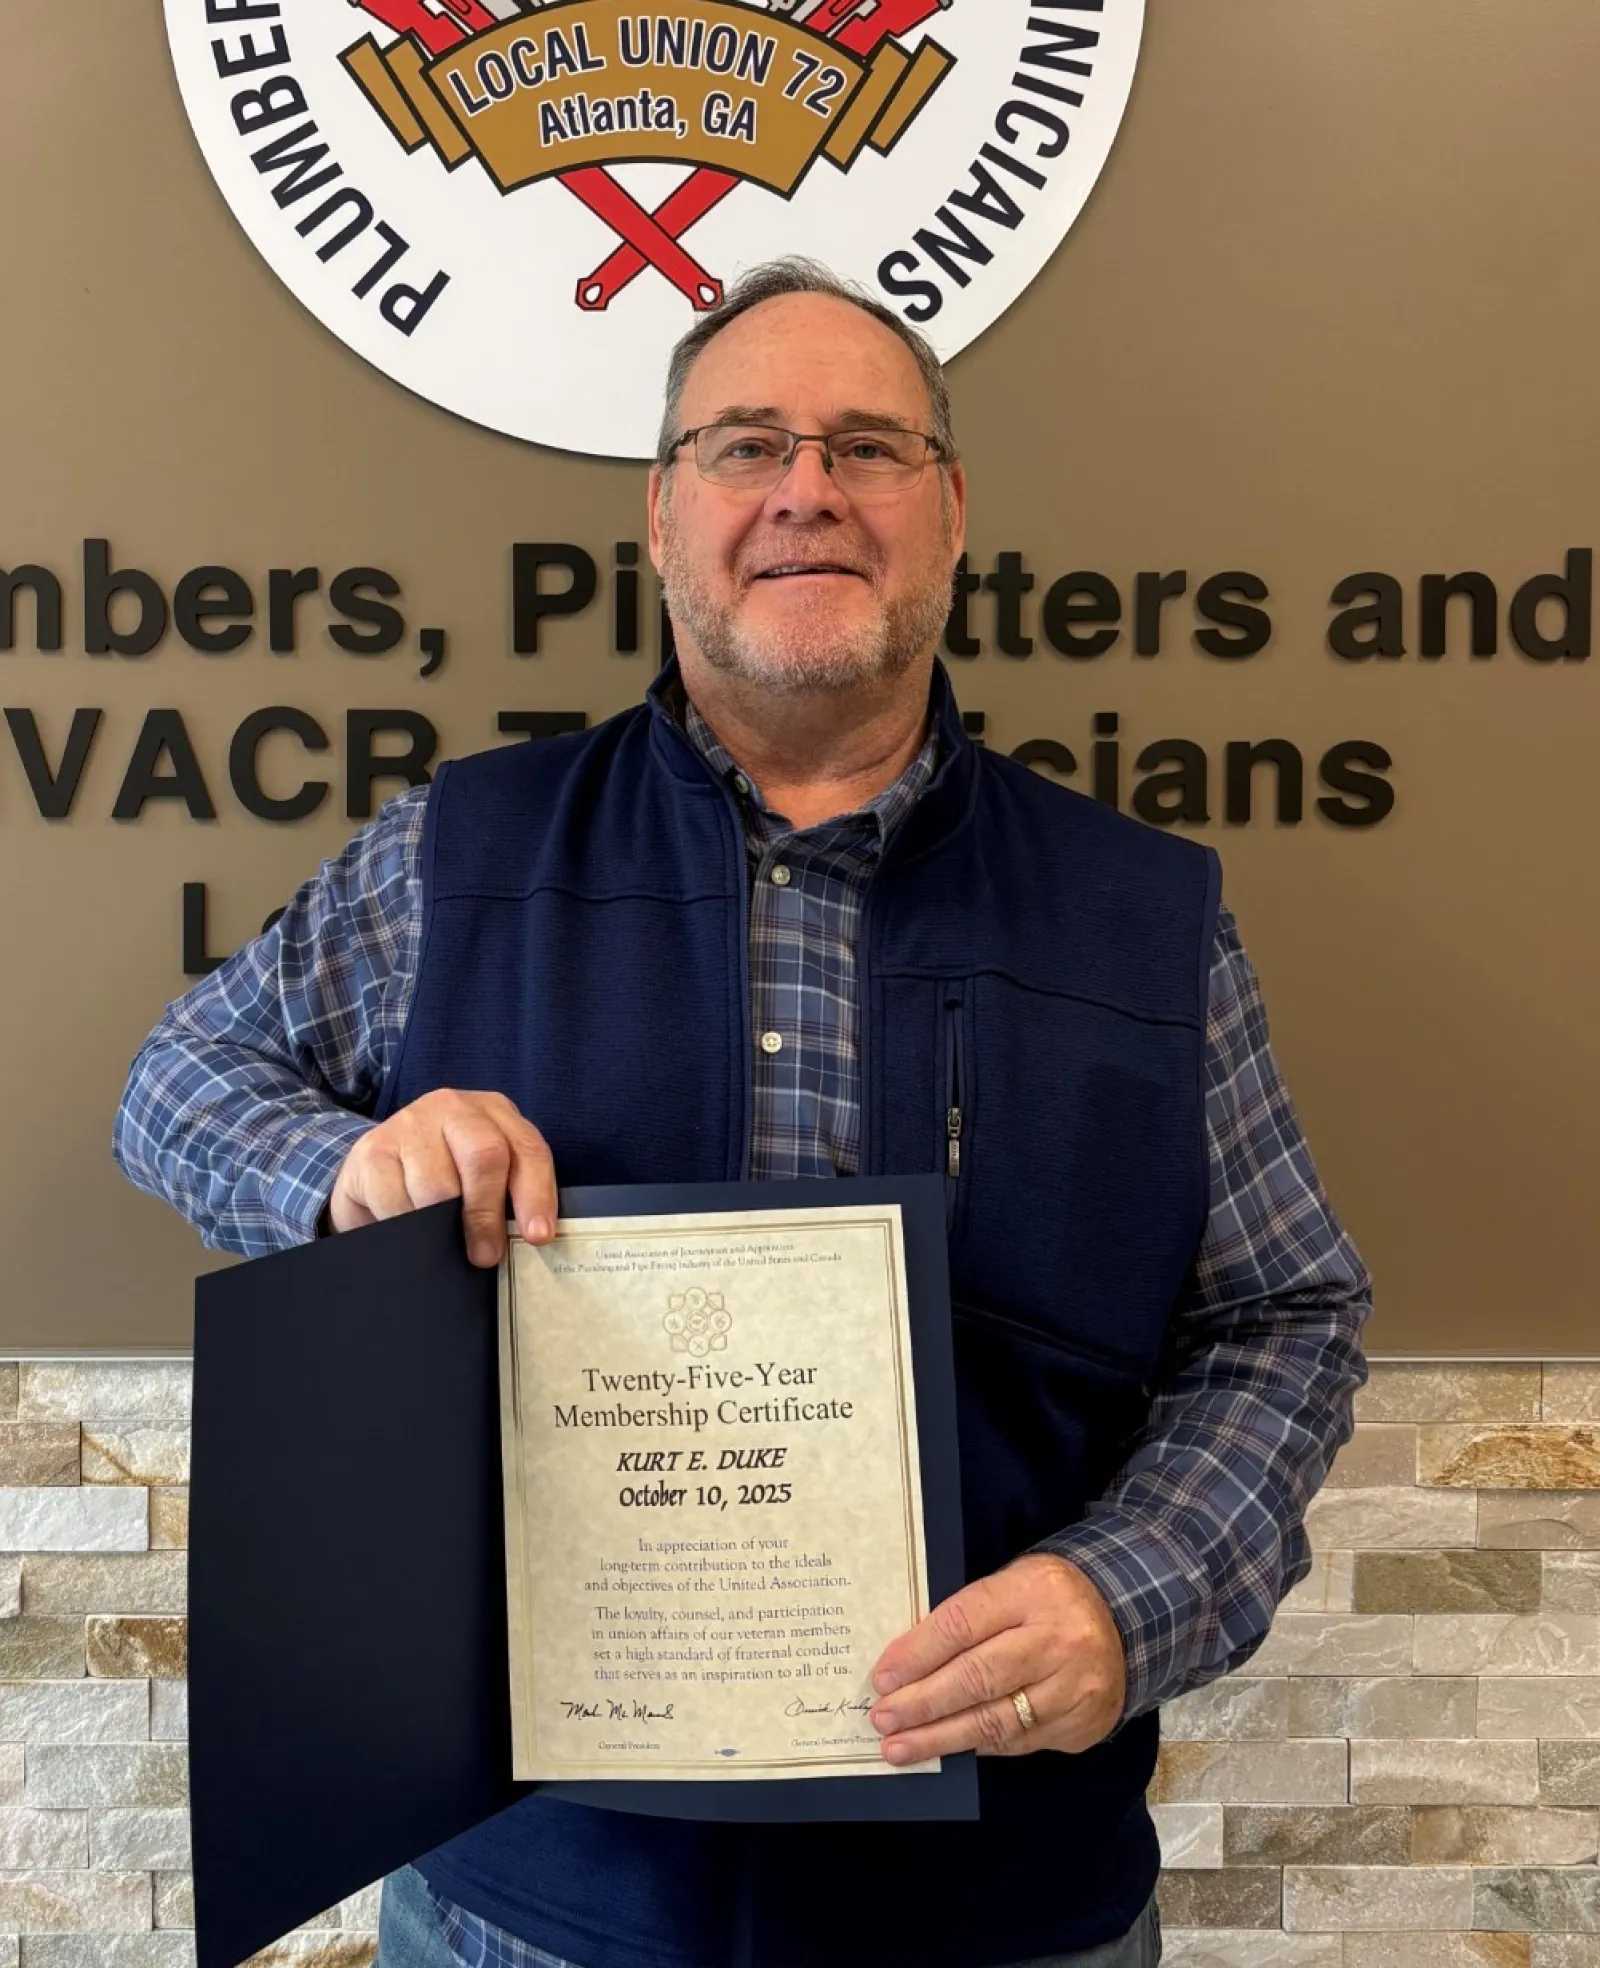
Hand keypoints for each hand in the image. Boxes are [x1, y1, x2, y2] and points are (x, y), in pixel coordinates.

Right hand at [328, 1089, 557, 1267]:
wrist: (377, 1164)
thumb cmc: (443, 1172)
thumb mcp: (483, 1175)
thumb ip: (508, 1194)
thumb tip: (529, 1239)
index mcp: (493, 1112)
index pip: (527, 1149)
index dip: (536, 1194)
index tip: (537, 1236)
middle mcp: (454, 1107)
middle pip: (484, 1156)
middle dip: (487, 1214)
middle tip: (485, 1254)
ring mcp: (410, 1123)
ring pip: (437, 1185)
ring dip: (442, 1225)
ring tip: (441, 1242)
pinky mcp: (372, 1149)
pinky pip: (395, 1199)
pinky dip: (405, 1224)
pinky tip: (407, 1228)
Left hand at [868, 1552, 1125, 1761]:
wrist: (1125, 1617)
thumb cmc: (1048, 1598)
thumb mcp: (1012, 1584)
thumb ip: (968, 1616)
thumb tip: (907, 1662)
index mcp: (1032, 1591)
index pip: (963, 1623)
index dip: (918, 1653)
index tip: (882, 1678)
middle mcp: (1058, 1640)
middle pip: (977, 1677)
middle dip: (922, 1702)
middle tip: (883, 1718)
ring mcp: (1075, 1687)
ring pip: (997, 1720)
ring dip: (941, 1738)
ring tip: (900, 1748)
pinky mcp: (1083, 1724)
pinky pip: (1020, 1742)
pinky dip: (979, 1745)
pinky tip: (948, 1749)